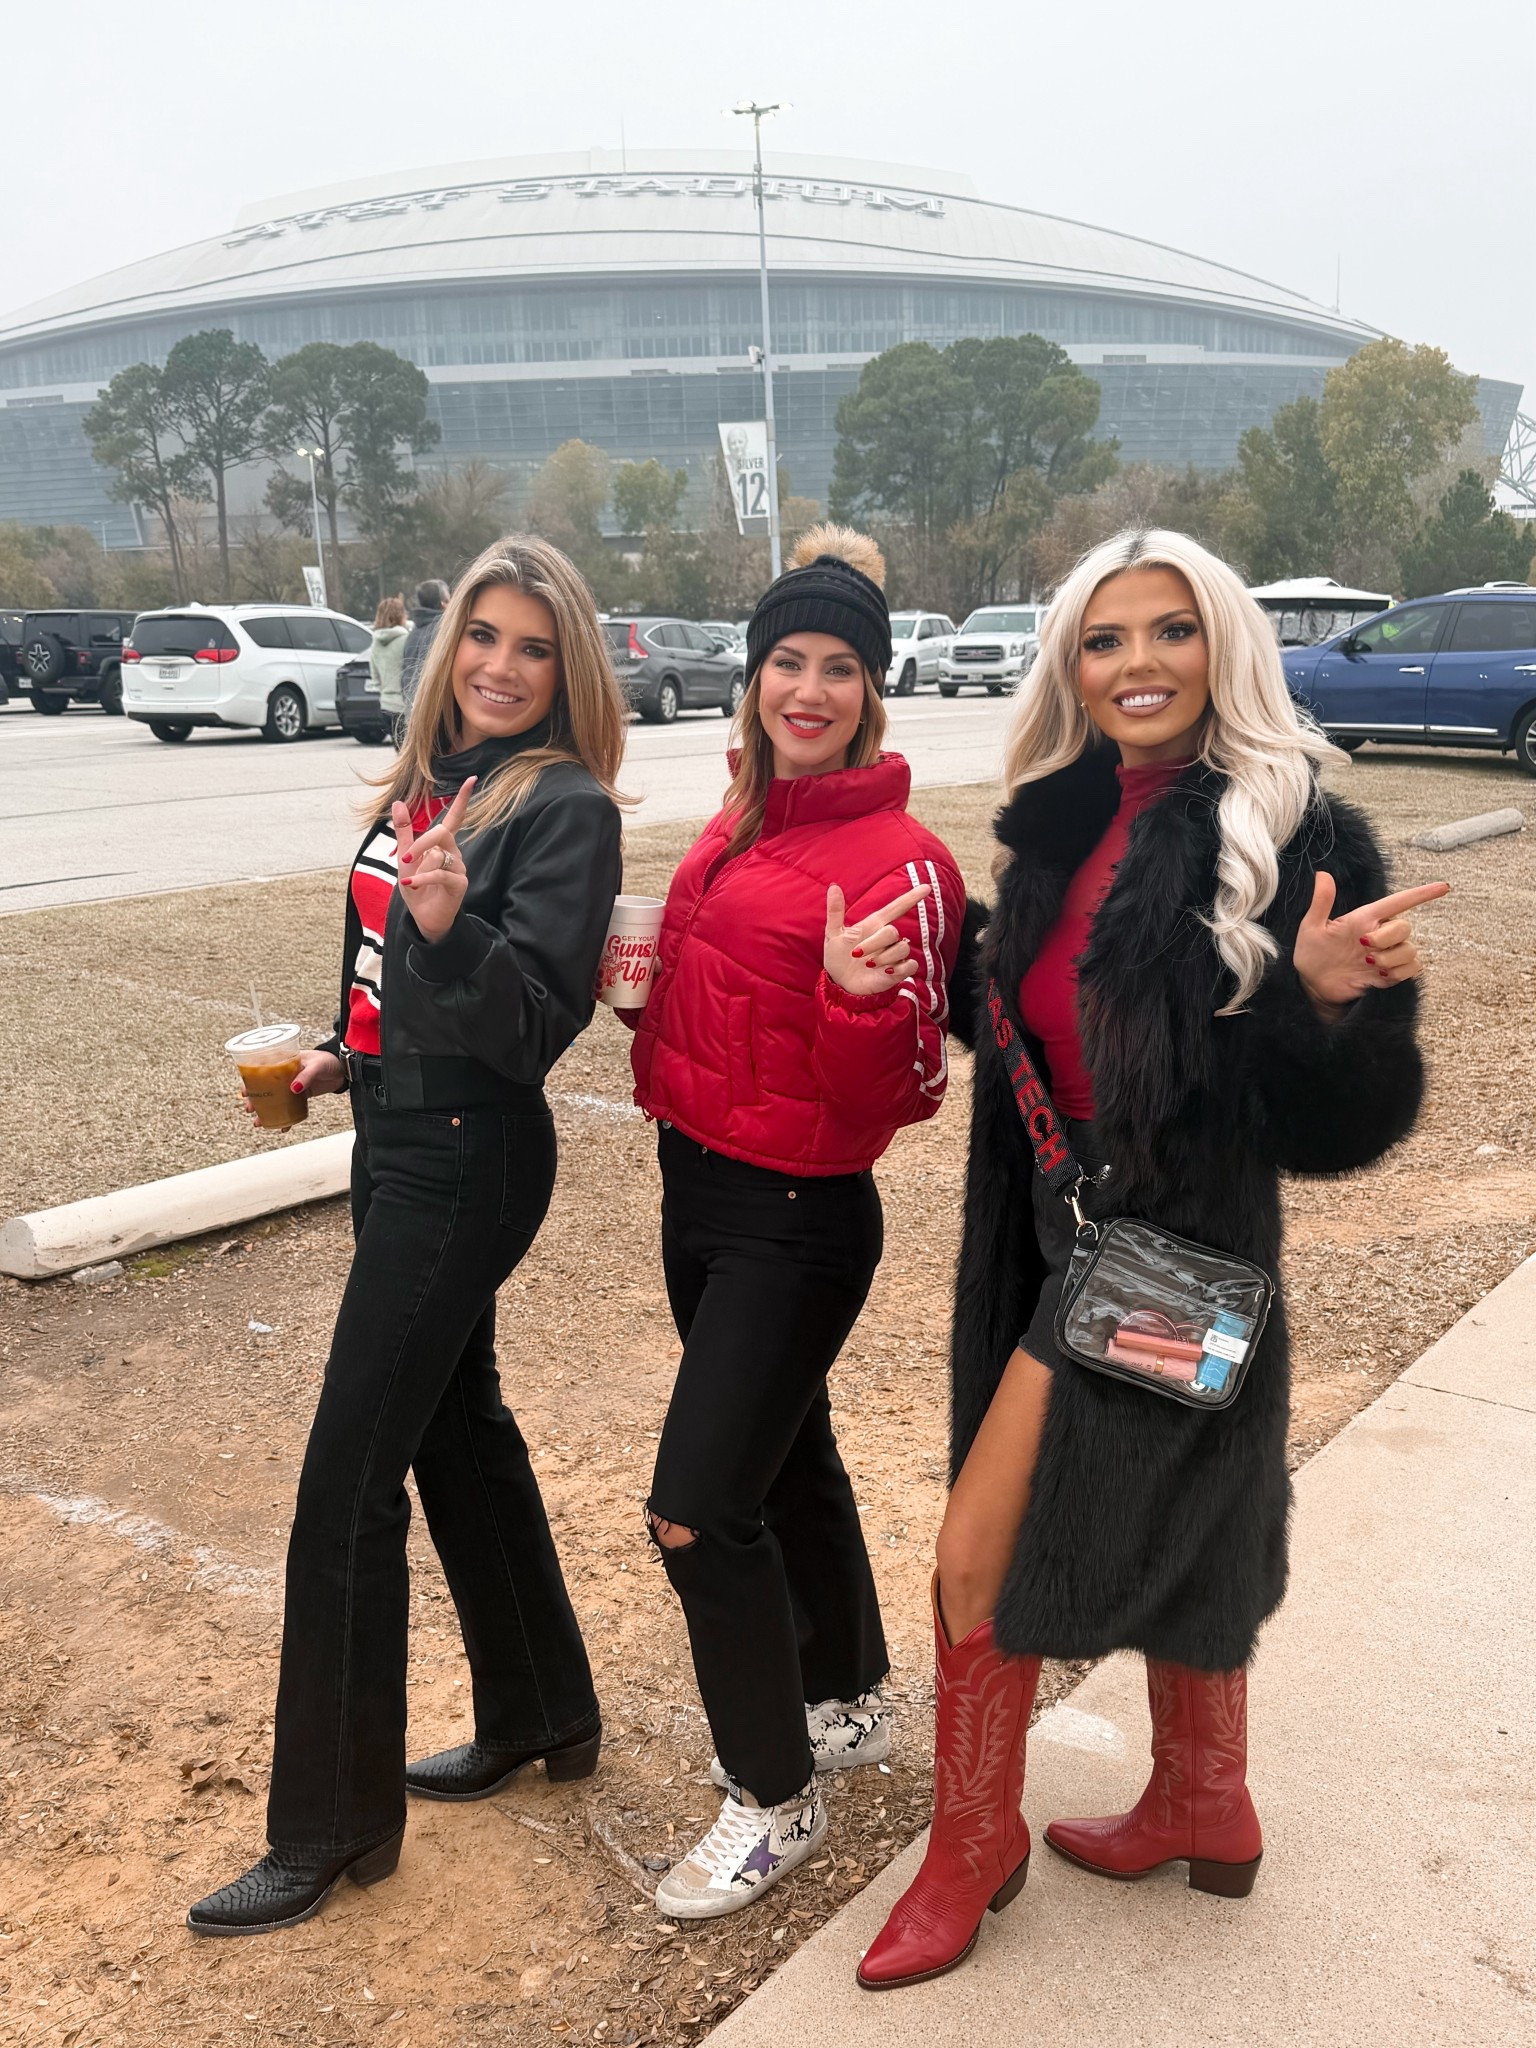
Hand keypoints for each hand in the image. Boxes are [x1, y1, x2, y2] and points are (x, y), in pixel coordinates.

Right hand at [237, 1048, 344, 1123]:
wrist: (344, 1068)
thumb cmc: (328, 1061)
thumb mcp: (317, 1066)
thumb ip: (306, 1076)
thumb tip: (293, 1089)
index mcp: (284, 1062)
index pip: (262, 1070)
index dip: (250, 1081)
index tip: (244, 1092)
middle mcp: (285, 1074)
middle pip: (265, 1088)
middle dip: (255, 1100)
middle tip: (250, 1109)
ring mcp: (293, 1085)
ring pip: (275, 1100)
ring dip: (266, 1111)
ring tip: (259, 1123)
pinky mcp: (301, 1095)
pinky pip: (290, 1107)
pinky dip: (286, 1117)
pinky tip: (282, 1127)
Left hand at [396, 776, 475, 943]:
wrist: (421, 916)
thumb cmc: (417, 886)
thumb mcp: (405, 856)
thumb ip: (404, 831)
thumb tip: (399, 802)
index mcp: (443, 844)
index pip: (455, 817)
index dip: (463, 799)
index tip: (472, 779)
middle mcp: (454, 853)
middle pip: (441, 832)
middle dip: (420, 843)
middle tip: (404, 858)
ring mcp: (459, 868)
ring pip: (439, 855)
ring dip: (419, 867)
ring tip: (410, 881)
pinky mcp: (459, 884)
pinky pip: (440, 874)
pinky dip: (422, 878)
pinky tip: (412, 884)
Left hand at [824, 881, 929, 997]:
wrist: (840, 984)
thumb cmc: (838, 958)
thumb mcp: (833, 934)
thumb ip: (835, 911)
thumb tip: (834, 887)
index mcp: (874, 925)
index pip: (897, 908)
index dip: (911, 897)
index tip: (926, 887)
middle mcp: (886, 939)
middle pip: (892, 932)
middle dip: (873, 943)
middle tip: (856, 954)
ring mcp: (894, 955)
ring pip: (902, 947)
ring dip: (883, 957)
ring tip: (868, 965)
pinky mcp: (899, 971)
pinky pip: (911, 965)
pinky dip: (900, 968)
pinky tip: (886, 971)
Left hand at [1293, 872, 1449, 1012]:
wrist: (1313, 986)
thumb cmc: (1311, 954)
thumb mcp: (1312, 928)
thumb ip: (1321, 902)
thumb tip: (1322, 875)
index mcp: (1365, 918)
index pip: (1399, 902)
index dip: (1422, 894)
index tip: (1444, 888)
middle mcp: (1380, 934)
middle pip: (1405, 927)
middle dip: (1387, 937)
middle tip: (1364, 946)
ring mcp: (1387, 954)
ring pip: (1410, 949)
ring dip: (1392, 958)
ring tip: (1369, 964)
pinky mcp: (1391, 973)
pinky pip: (1412, 968)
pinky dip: (1401, 971)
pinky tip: (1381, 975)